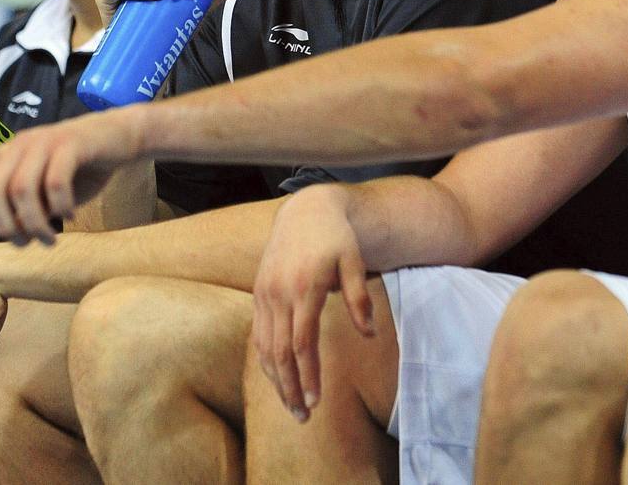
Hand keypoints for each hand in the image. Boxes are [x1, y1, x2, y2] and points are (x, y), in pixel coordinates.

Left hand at [0, 109, 145, 243]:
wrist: (124, 136)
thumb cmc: (87, 165)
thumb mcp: (54, 186)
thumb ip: (32, 203)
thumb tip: (18, 230)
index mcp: (16, 152)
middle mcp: (24, 144)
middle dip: (4, 224)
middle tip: (24, 244)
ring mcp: (46, 141)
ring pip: (22, 191)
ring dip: (35, 222)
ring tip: (49, 238)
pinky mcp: (71, 144)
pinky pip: (54, 182)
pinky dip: (60, 206)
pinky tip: (69, 215)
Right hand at [251, 185, 374, 421]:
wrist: (305, 210)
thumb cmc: (336, 237)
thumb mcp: (355, 262)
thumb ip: (360, 299)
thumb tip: (370, 335)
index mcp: (304, 288)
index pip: (302, 343)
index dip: (308, 375)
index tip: (316, 401)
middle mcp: (278, 293)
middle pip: (279, 352)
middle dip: (289, 387)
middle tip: (303, 417)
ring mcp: (264, 293)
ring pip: (264, 347)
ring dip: (276, 379)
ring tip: (291, 405)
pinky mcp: (259, 293)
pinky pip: (258, 333)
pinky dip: (266, 359)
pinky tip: (277, 376)